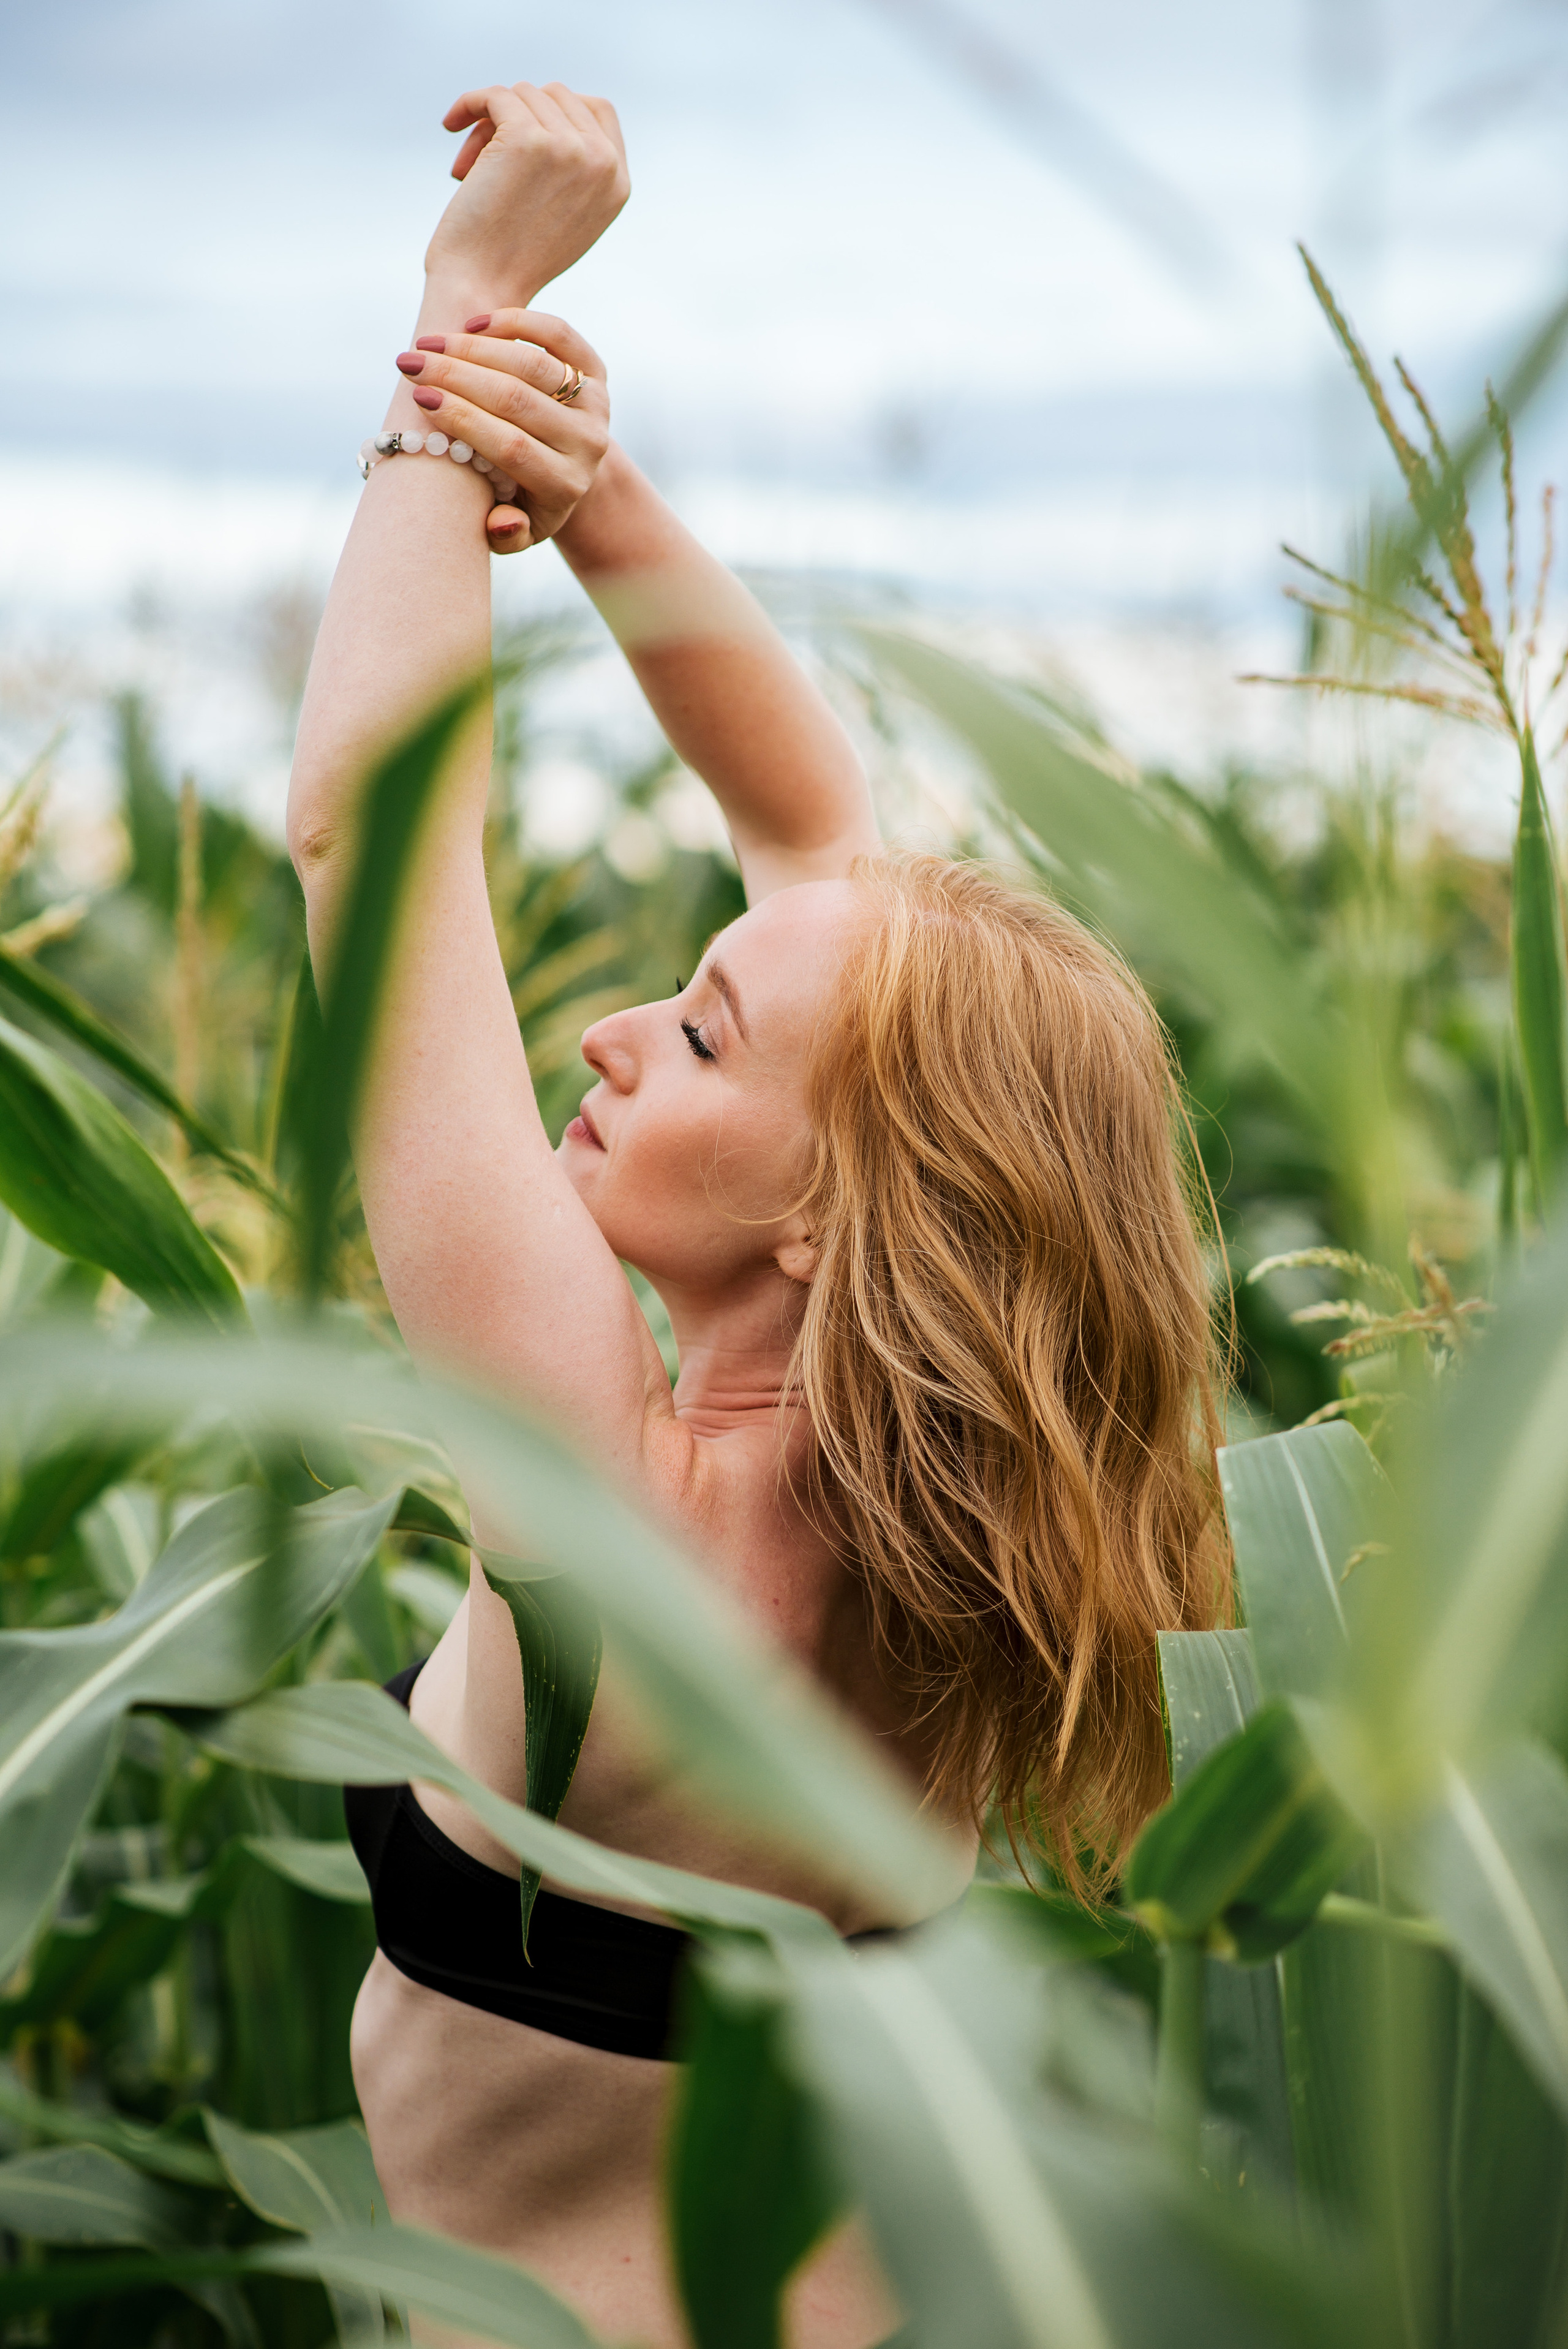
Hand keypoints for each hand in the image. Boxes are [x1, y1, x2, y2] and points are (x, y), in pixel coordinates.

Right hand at [394, 311, 610, 553]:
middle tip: (410, 362)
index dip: (464, 419)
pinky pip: (557, 335)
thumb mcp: (515, 531)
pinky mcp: (596, 371)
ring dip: (474, 348)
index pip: (512, 447)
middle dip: (456, 376)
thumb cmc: (523, 501)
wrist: (570, 472)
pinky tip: (474, 325)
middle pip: (517, 400)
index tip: (420, 397)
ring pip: (533, 364)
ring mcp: (596, 404)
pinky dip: (515, 323)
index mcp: (564, 486)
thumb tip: (501, 521)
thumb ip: (505, 535)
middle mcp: (588, 444)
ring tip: (428, 343)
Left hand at [423, 82, 627, 311]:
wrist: (483, 288)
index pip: (598, 109)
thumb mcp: (567, 215)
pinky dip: (468, 105)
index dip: (556, 110)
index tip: (523, 129)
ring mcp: (568, 147)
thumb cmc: (513, 260)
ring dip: (488, 124)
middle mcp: (602, 162)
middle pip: (557, 96)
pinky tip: (451, 125)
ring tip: (466, 169)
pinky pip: (494, 95)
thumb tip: (549, 110)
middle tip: (484, 158)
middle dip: (519, 117)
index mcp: (618, 182)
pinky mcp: (527, 137)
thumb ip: (577, 169)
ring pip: (522, 95)